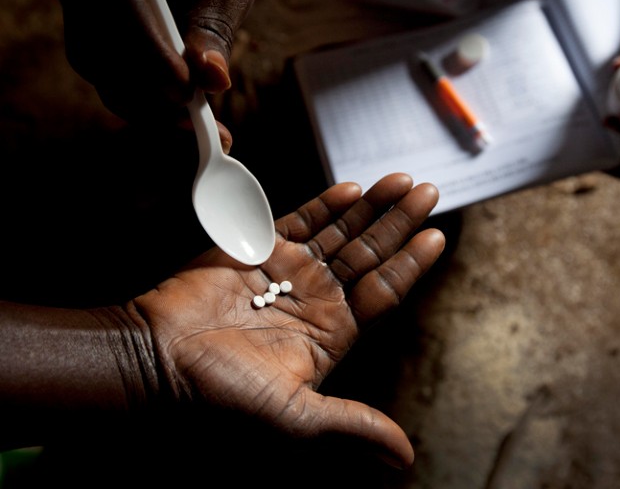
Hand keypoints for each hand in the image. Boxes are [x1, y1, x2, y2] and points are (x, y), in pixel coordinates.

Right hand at [52, 0, 256, 150]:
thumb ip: (214, 23)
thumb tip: (214, 78)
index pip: (118, 8)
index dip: (151, 57)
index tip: (186, 91)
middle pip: (97, 50)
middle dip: (147, 95)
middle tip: (195, 121)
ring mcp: (80, 8)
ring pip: (95, 67)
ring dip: (144, 105)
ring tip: (194, 122)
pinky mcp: (90, 33)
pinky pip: (104, 72)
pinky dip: (141, 99)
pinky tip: (179, 111)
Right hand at [131, 173, 444, 468]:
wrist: (159, 361)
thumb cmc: (223, 393)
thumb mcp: (296, 417)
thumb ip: (353, 425)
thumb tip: (404, 460)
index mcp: (332, 332)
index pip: (383, 292)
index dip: (411, 265)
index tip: (437, 237)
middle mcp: (317, 298)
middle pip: (369, 253)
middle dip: (399, 223)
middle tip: (429, 192)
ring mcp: (289, 270)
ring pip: (341, 232)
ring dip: (371, 206)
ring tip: (402, 181)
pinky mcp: (259, 248)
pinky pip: (300, 221)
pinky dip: (325, 204)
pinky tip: (352, 189)